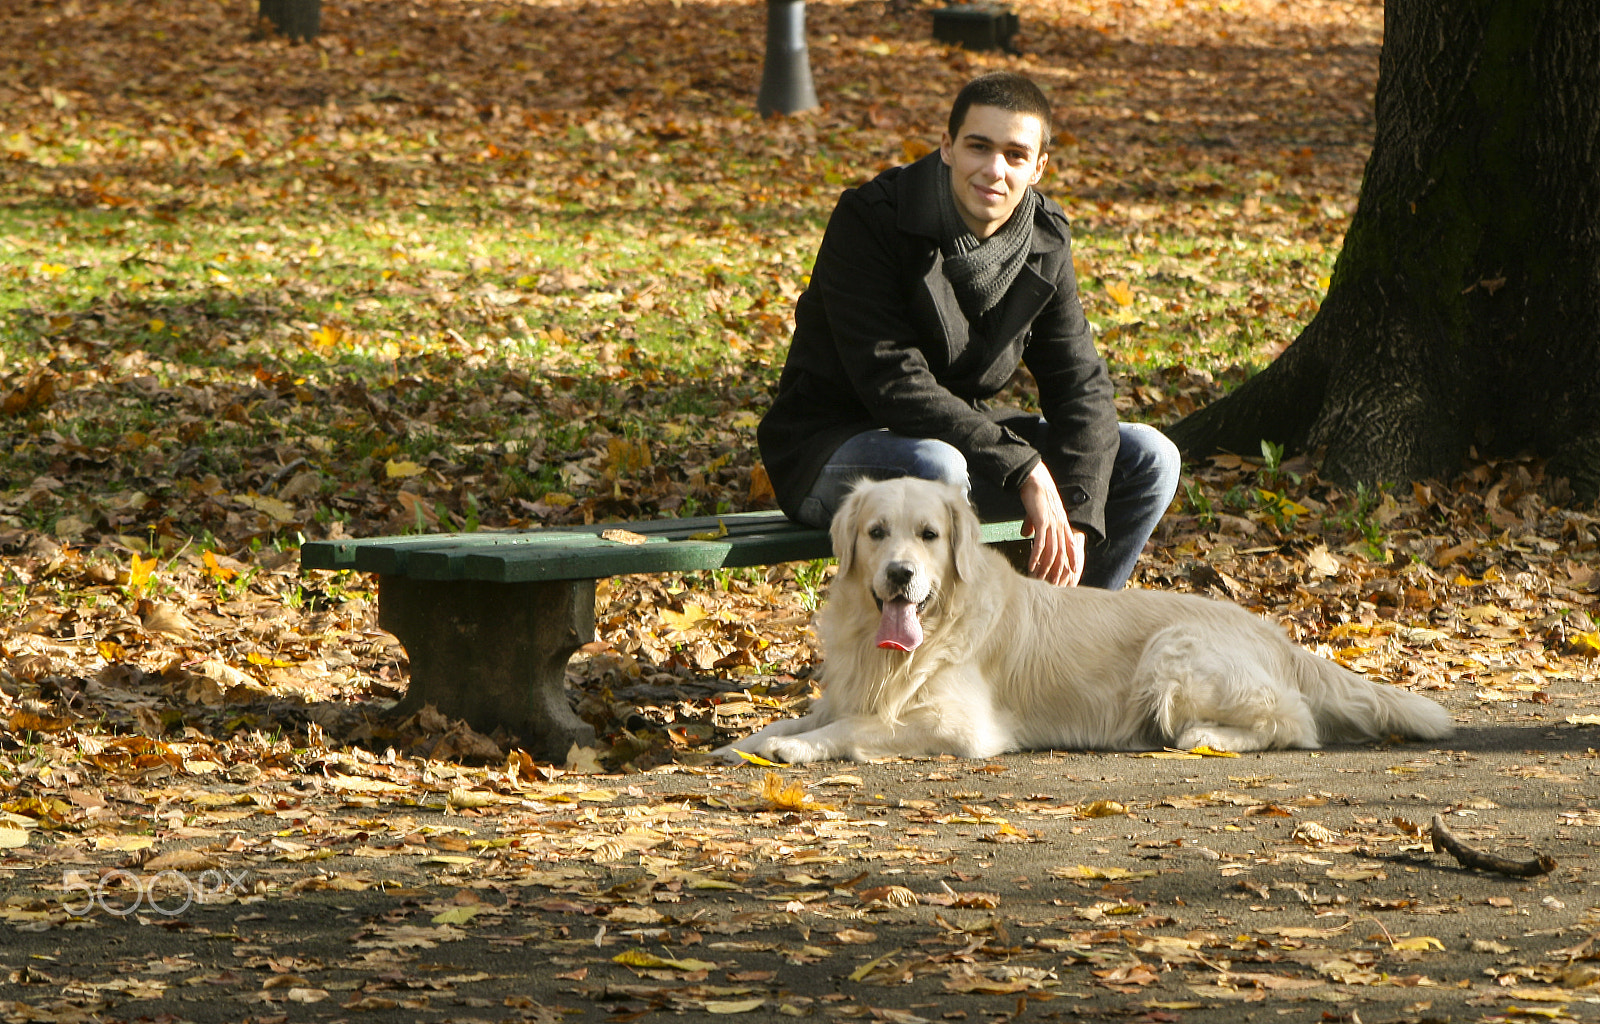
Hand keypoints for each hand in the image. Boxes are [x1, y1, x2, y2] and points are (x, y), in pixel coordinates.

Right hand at [1018, 462, 1085, 585]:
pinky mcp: (1042, 521)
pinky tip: (1031, 566)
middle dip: (1058, 569)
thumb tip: (1026, 535)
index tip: (1073, 571)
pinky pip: (1041, 543)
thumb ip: (1032, 525)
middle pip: (1062, 552)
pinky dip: (1036, 556)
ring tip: (1040, 578)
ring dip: (1046, 566)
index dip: (1073, 558)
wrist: (1035, 478)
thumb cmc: (1035, 494)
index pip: (1070, 544)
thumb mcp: (1036, 513)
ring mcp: (1052, 523)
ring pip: (1052, 550)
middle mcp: (1060, 524)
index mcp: (1062, 522)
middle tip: (1053, 583)